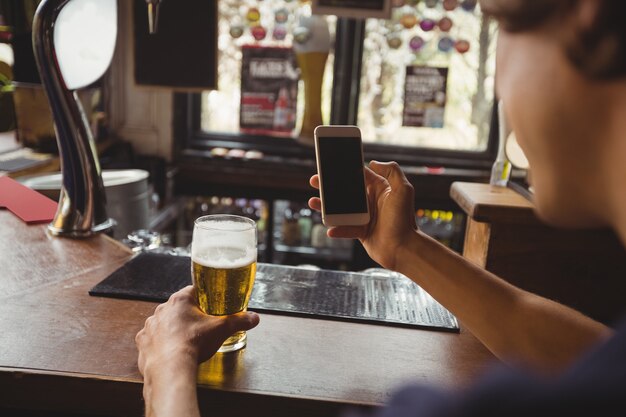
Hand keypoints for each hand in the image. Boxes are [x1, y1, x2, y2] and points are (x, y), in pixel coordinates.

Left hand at [136, 285, 259, 376]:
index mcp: (180, 300)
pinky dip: (161, 343)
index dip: (204, 297)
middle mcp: (161, 309)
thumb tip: (254, 318)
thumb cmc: (194, 344)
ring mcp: (150, 326)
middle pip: (179, 307)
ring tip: (186, 341)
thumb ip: (239, 320)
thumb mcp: (222, 329)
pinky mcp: (142, 342)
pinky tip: (171, 351)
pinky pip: (152, 338)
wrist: (171, 369)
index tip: (210, 304)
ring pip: (164, 322)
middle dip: (189, 315)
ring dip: (173, 328)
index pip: (193, 291)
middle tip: (202, 326)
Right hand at [309, 160, 416, 269]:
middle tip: (314, 181)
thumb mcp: (403, 190)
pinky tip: (329, 229)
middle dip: (328, 186)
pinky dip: (336, 229)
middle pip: (345, 191)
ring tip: (313, 202)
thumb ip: (392, 171)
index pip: (358, 175)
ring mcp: (364, 217)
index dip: (344, 170)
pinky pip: (344, 229)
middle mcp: (370, 202)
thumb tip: (373, 162)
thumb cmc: (404, 219)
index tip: (329, 166)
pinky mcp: (361, 232)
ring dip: (325, 206)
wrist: (403, 248)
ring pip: (340, 210)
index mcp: (379, 189)